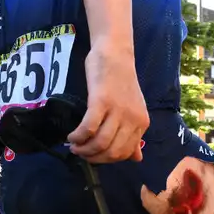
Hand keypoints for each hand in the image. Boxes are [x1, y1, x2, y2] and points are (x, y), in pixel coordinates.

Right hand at [68, 44, 148, 162]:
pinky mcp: (102, 101)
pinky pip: (89, 128)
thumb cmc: (121, 82)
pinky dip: (78, 136)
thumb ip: (134, 135)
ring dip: (84, 149)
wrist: (116, 53)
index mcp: (142, 123)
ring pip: (100, 143)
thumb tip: (137, 159)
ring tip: (74, 146)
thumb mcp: (134, 110)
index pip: (125, 153)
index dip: (106, 160)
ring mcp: (118, 110)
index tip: (93, 156)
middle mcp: (133, 119)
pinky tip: (72, 136)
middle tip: (80, 153)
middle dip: (93, 158)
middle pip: (112, 152)